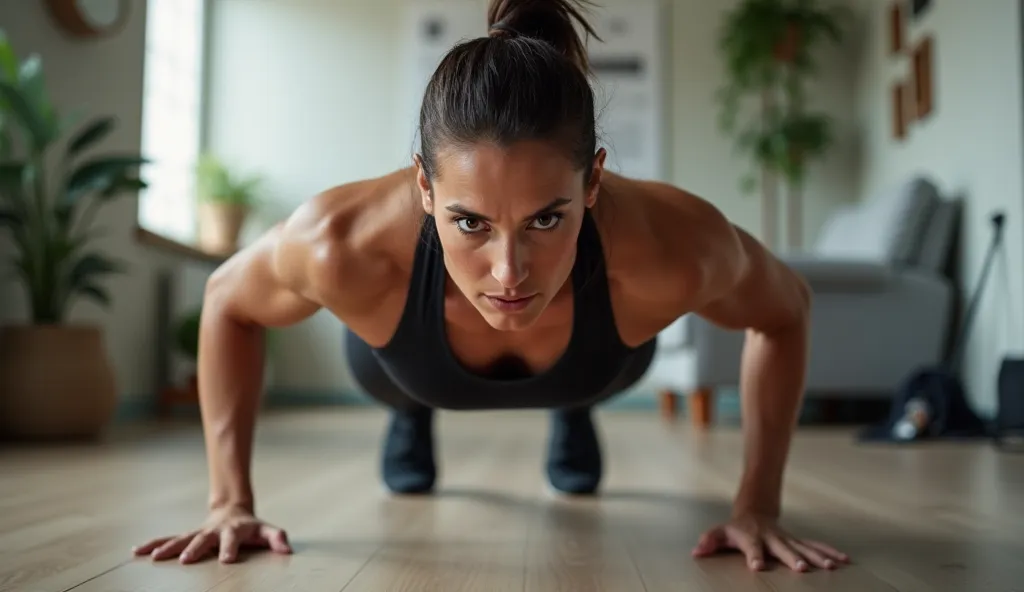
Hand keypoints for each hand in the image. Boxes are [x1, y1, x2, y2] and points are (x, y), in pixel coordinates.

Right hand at [131, 505, 291, 563]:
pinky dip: (153, 544)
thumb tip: (287, 550)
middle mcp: (212, 531)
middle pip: (202, 539)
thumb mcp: (267, 530)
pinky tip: (137, 551)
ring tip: (153, 557)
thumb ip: (277, 538)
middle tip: (184, 560)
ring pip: (181, 538)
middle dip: (194, 549)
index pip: (233, 539)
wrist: (233, 511)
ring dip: (167, 547)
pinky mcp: (187, 536)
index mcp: (233, 530)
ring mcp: (198, 533)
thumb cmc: (251, 527)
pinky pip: (168, 539)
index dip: (230, 548)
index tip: (227, 559)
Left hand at [692, 513, 848, 571]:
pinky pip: (816, 546)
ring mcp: (787, 539)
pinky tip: (844, 560)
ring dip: (818, 557)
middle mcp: (772, 538)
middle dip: (793, 558)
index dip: (754, 556)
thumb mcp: (719, 533)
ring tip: (832, 567)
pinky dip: (830, 552)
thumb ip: (709, 541)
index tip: (757, 567)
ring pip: (805, 547)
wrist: (754, 512)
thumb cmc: (736, 529)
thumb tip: (696, 551)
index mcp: (752, 537)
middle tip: (802, 569)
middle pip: (783, 548)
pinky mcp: (798, 541)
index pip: (752, 547)